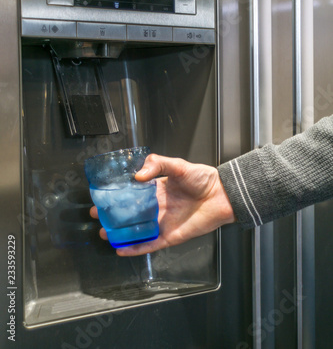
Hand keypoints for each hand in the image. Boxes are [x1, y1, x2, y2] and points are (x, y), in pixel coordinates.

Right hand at [89, 154, 234, 255]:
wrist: (221, 195)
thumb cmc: (202, 179)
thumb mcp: (178, 165)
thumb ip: (157, 164)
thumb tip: (137, 175)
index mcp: (157, 190)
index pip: (132, 193)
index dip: (117, 195)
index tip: (103, 195)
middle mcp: (157, 207)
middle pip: (130, 213)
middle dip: (114, 215)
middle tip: (99, 215)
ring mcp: (162, 223)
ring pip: (137, 230)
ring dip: (121, 233)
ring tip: (105, 233)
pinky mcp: (169, 236)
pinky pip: (150, 244)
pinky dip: (135, 248)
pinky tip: (122, 249)